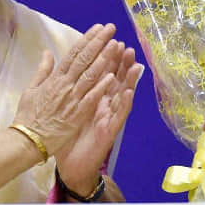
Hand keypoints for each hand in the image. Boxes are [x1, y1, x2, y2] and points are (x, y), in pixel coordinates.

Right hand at [13, 24, 120, 160]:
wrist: (27, 140)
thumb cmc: (28, 115)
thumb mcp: (31, 89)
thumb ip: (42, 70)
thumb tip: (47, 52)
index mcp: (55, 78)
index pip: (73, 54)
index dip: (87, 39)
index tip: (98, 28)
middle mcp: (65, 85)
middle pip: (84, 59)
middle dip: (99, 42)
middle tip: (111, 28)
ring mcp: (72, 99)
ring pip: (90, 75)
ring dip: (104, 59)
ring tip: (115, 45)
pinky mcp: (78, 114)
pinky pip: (91, 98)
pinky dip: (101, 87)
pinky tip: (112, 76)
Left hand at [54, 45, 142, 195]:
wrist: (71, 165)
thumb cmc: (70, 136)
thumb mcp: (69, 108)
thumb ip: (70, 88)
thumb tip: (69, 69)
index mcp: (93, 97)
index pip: (102, 73)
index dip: (106, 57)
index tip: (109, 39)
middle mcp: (105, 105)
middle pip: (116, 81)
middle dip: (121, 64)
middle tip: (125, 46)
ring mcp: (109, 118)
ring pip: (122, 96)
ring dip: (129, 80)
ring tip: (135, 64)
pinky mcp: (110, 132)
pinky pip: (119, 117)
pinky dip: (124, 104)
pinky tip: (129, 92)